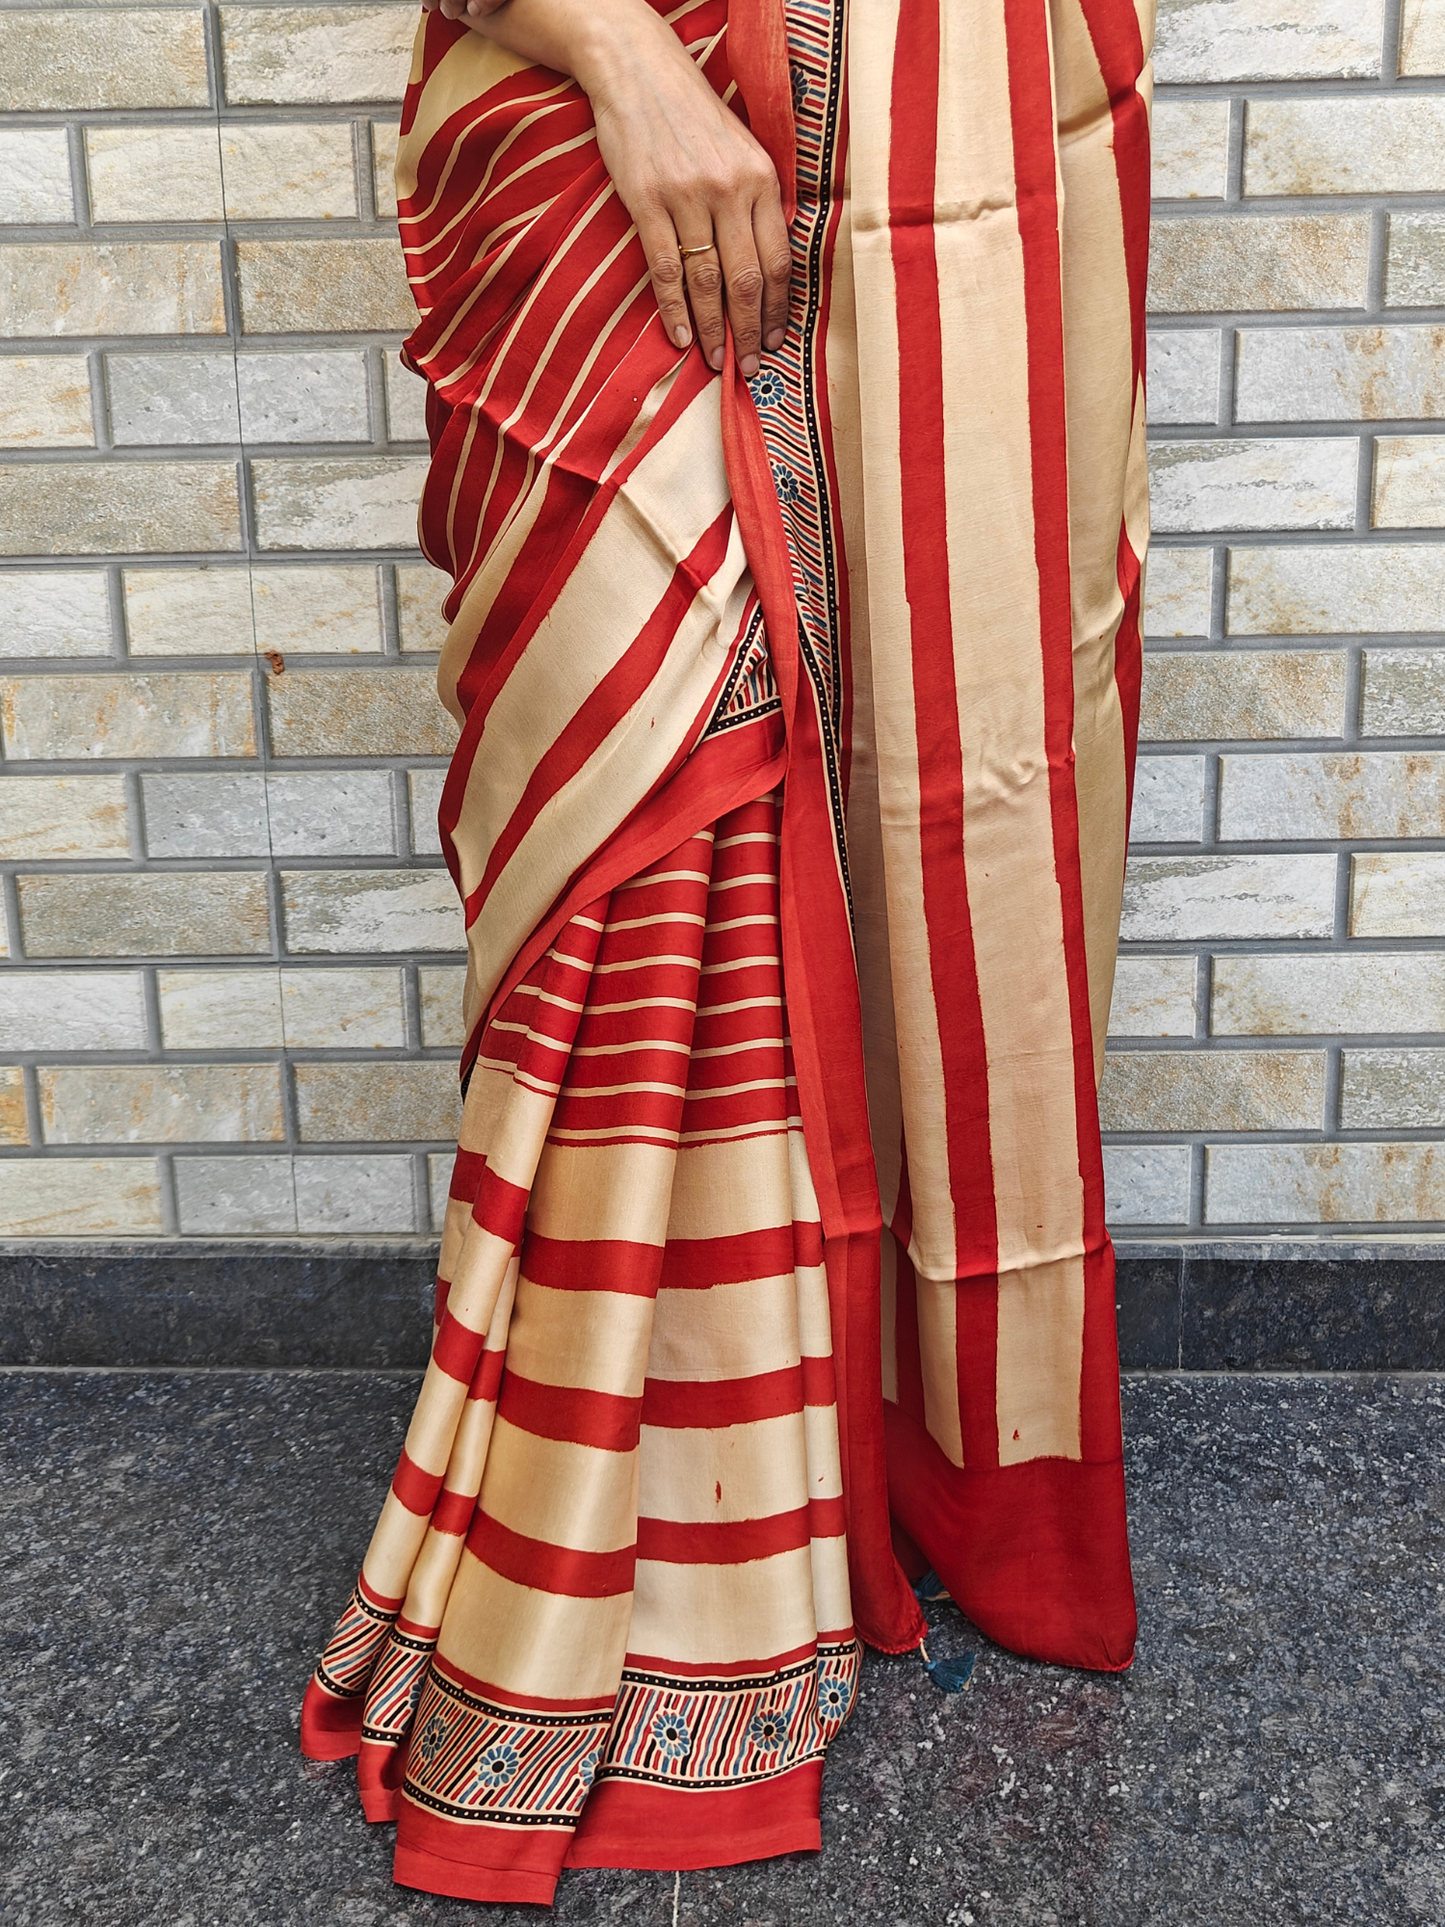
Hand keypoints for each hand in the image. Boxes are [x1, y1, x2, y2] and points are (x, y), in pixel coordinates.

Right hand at [419, 0, 791, 377]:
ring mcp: (687, 196)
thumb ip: (755, 199)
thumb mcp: (740, 148)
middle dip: (750, 331)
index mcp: (760, 178)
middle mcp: (729, 190)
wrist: (637, 70)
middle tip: (750, 367)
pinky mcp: (648, 201)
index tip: (776, 340)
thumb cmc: (691, 114)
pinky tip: (680, 337)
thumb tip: (766, 262)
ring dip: (713, 328)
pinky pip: (666, 269)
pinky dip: (674, 309)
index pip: (778, 259)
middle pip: (747, 279)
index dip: (779, 308)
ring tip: (717, 361)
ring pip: (707, 280)